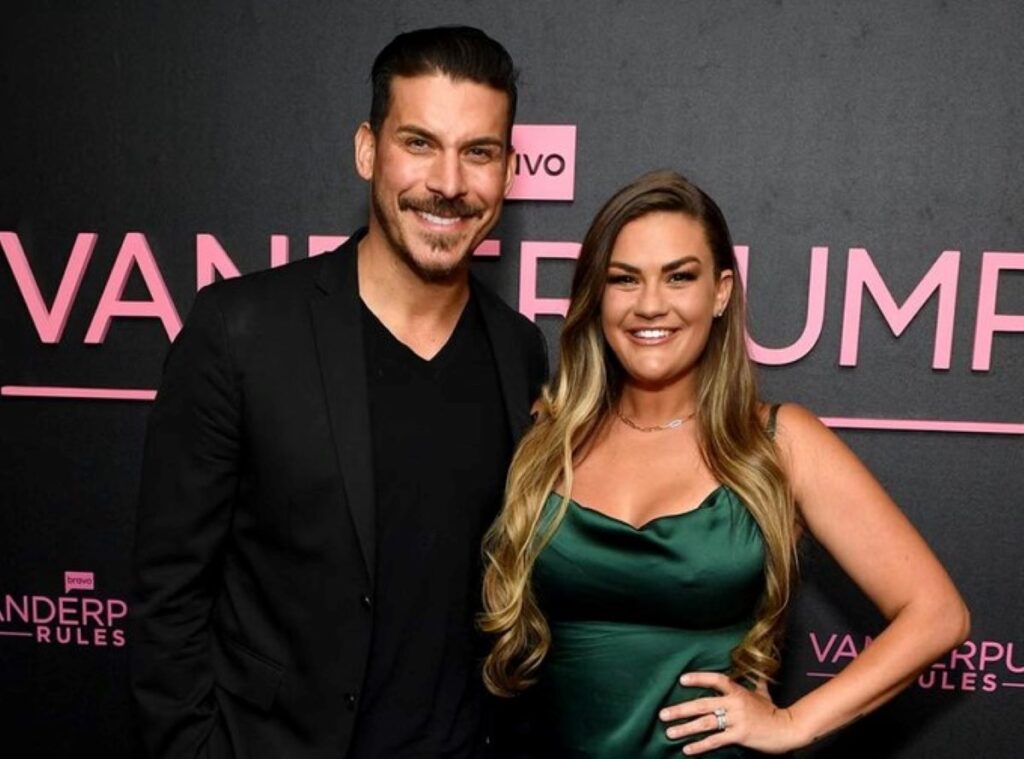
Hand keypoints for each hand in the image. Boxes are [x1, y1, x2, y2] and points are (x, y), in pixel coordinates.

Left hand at [658, 672, 800, 754]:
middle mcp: (735, 704)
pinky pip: (716, 741)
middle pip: (703, 704)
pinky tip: (687, 749)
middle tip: (663, 714)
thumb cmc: (772, 710)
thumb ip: (755, 681)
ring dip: (686, 728)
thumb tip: (756, 670)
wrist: (787, 729)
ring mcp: (737, 720)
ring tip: (669, 732)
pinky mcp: (739, 736)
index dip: (699, 678)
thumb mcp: (762, 692)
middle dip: (681, 710)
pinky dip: (700, 746)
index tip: (682, 680)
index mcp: (738, 691)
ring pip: (706, 723)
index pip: (716, 680)